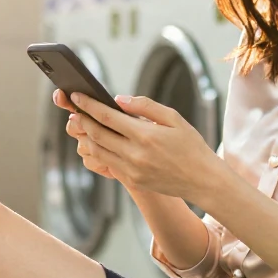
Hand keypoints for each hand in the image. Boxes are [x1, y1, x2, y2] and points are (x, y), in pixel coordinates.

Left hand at [64, 91, 221, 202]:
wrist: (202, 180)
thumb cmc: (191, 146)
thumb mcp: (174, 118)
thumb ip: (145, 106)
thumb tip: (119, 99)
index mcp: (145, 135)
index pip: (107, 117)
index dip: (88, 105)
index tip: (77, 95)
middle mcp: (135, 154)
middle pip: (97, 134)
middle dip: (82, 119)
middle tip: (74, 109)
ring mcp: (131, 170)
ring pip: (97, 150)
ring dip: (87, 136)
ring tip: (83, 124)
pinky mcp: (132, 181)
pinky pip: (107, 163)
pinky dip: (98, 151)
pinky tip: (98, 141)